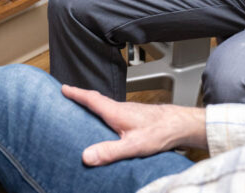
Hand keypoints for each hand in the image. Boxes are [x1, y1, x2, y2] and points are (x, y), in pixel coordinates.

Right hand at [61, 85, 206, 166]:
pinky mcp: (136, 119)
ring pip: (106, 108)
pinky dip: (105, 115)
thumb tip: (86, 156)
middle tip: (68, 97)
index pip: (92, 99)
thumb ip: (110, 151)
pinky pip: (115, 114)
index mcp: (117, 112)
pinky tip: (107, 126)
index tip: (63, 88)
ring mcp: (129, 113)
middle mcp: (121, 109)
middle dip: (81, 98)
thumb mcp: (133, 145)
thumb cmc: (161, 132)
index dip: (76, 93)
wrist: (182, 125)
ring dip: (93, 107)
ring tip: (82, 112)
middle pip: (97, 101)